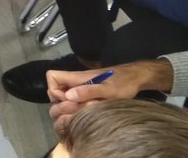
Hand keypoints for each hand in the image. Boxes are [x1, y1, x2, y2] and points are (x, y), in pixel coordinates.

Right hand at [46, 60, 171, 129]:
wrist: (135, 78)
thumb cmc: (122, 83)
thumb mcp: (108, 90)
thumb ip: (88, 92)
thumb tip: (67, 96)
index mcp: (78, 77)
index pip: (52, 77)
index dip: (54, 90)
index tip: (66, 101)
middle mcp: (76, 80)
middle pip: (55, 88)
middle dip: (60, 101)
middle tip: (74, 109)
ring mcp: (81, 86)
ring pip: (64, 94)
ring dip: (68, 105)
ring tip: (81, 111)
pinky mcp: (88, 91)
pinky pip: (74, 98)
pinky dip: (76, 105)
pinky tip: (87, 110)